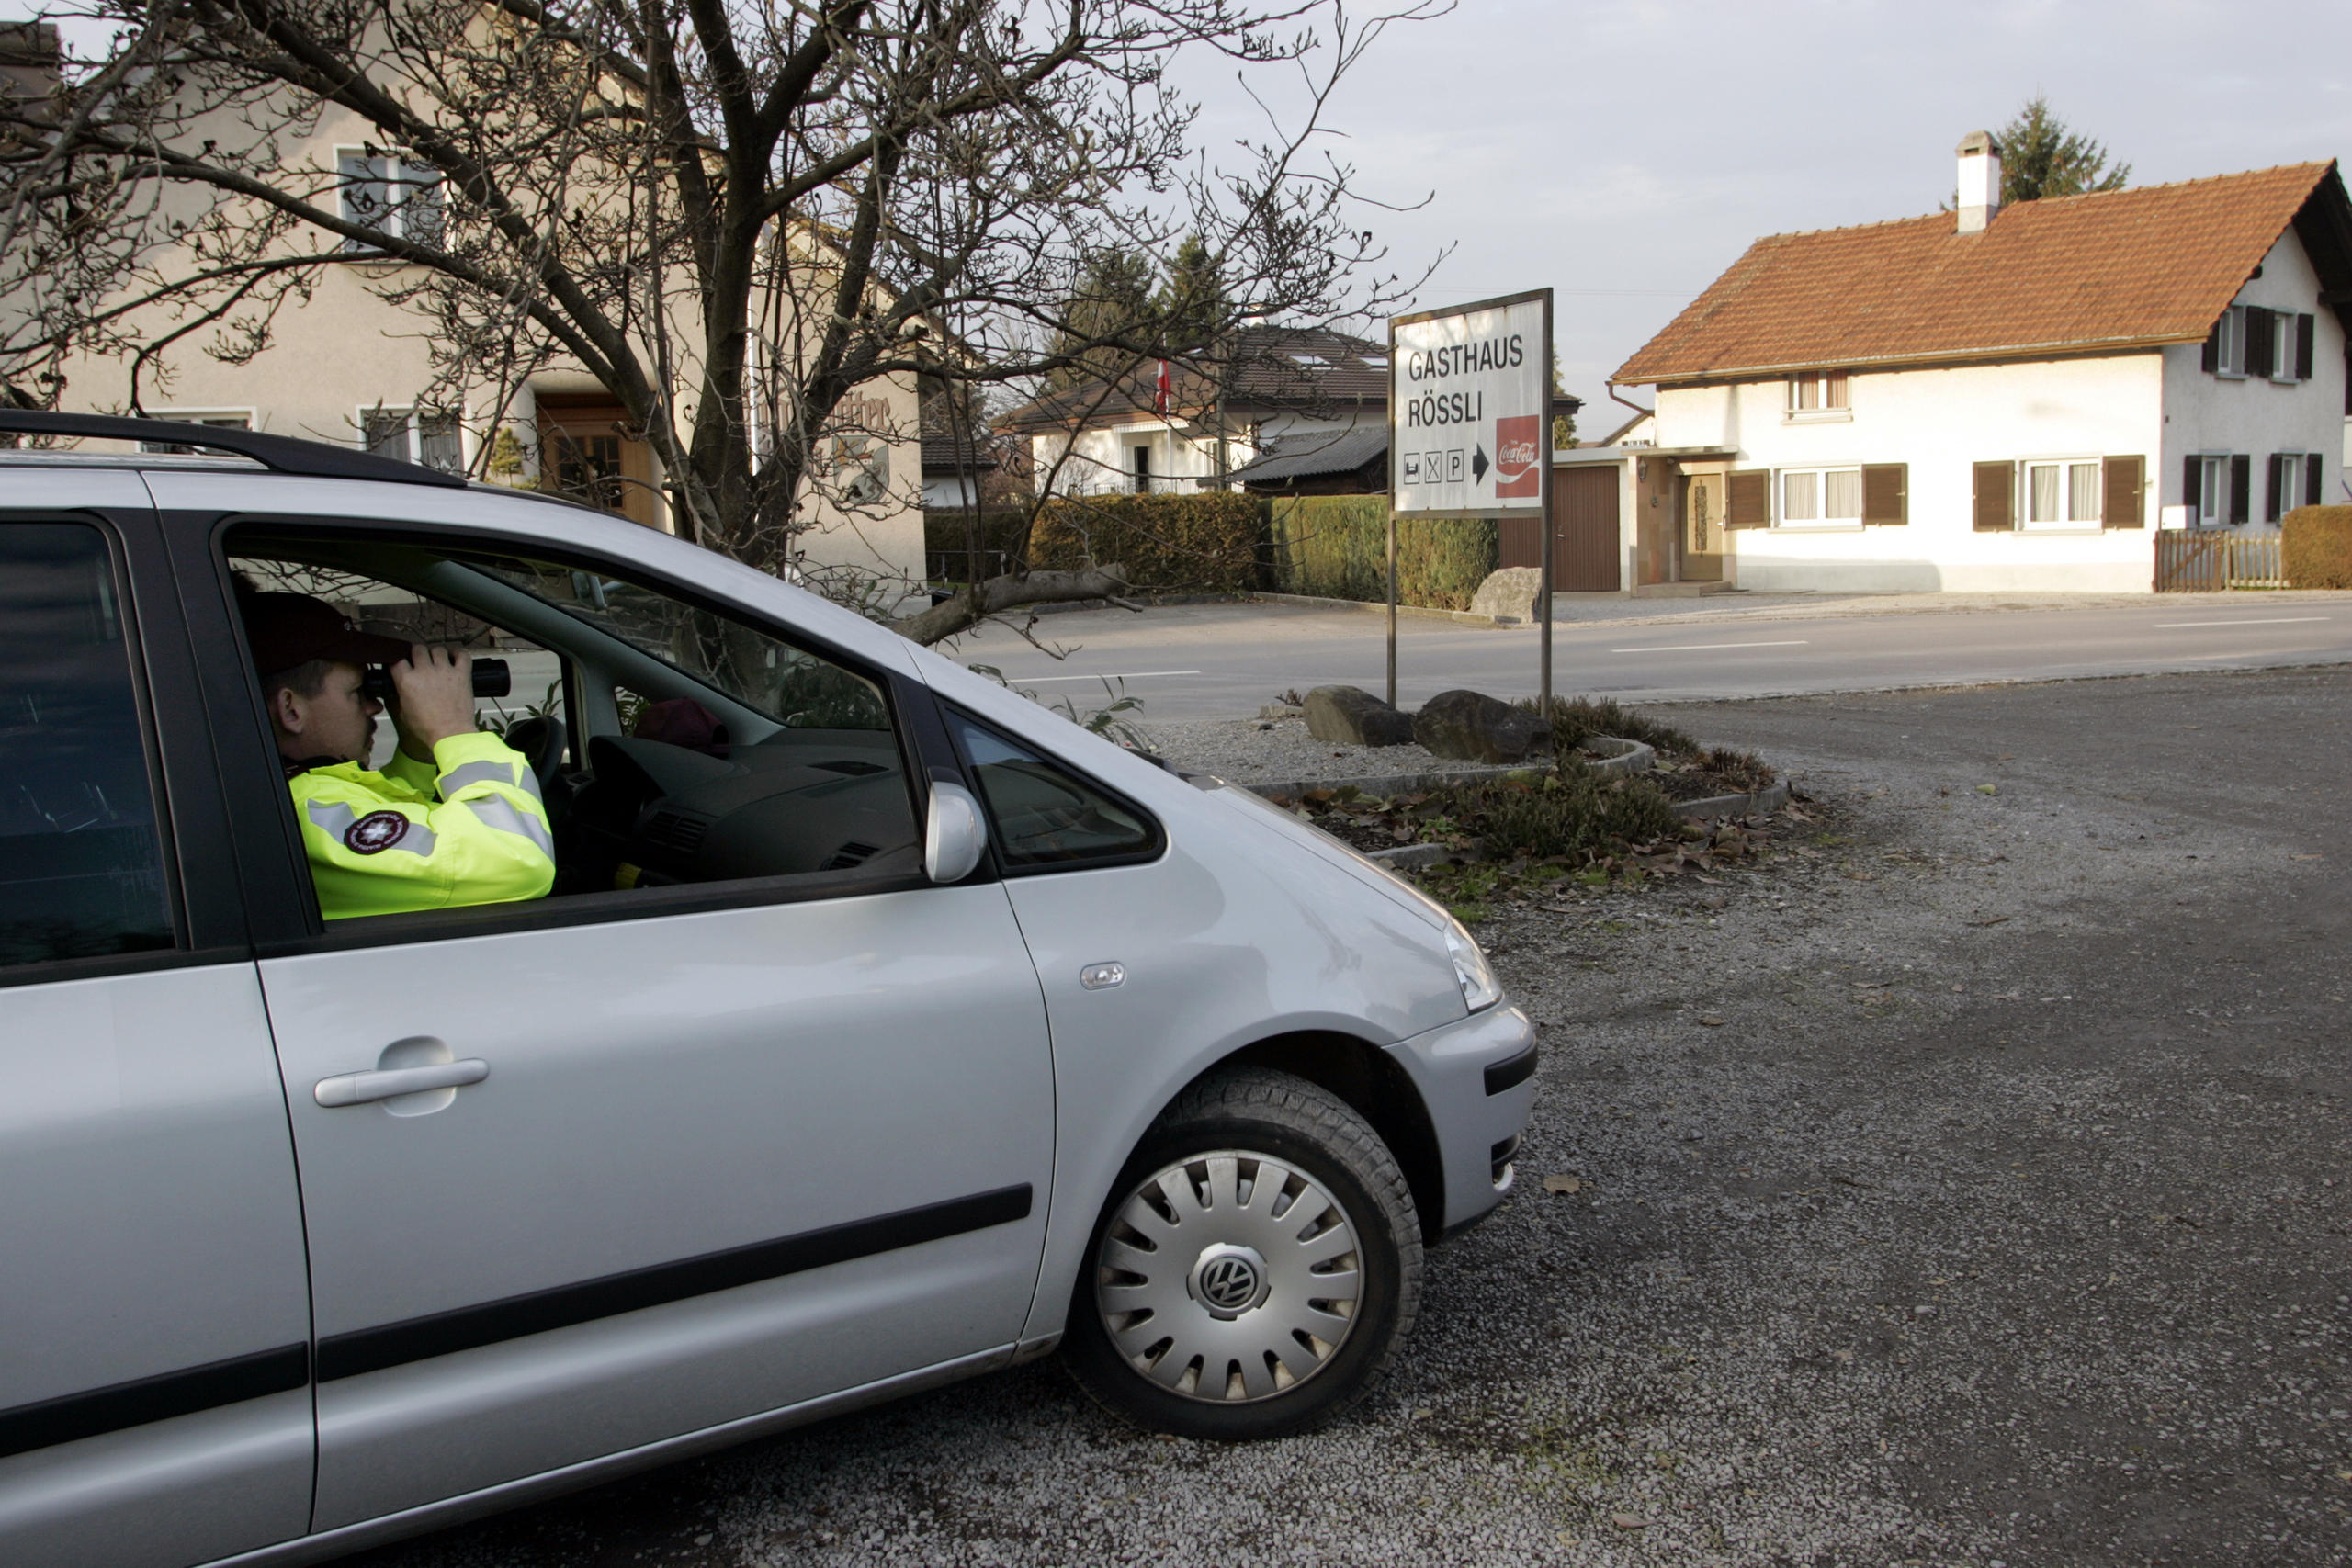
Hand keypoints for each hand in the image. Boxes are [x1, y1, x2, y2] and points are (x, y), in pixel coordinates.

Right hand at [388, 644, 476, 760]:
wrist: (451, 735)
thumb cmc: (428, 728)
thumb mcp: (404, 713)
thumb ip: (401, 695)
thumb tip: (401, 688)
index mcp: (407, 681)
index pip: (397, 659)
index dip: (399, 660)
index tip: (402, 663)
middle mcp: (425, 672)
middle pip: (418, 649)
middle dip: (417, 653)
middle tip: (421, 661)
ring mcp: (445, 672)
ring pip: (439, 649)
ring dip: (437, 654)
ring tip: (438, 662)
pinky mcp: (462, 674)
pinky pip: (462, 654)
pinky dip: (459, 653)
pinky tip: (456, 658)